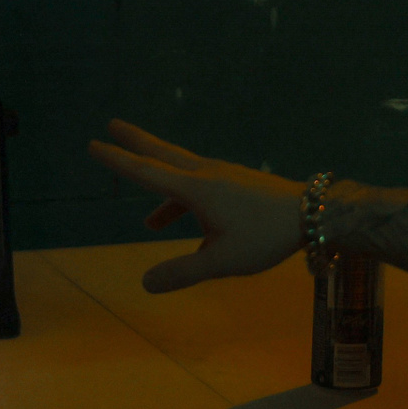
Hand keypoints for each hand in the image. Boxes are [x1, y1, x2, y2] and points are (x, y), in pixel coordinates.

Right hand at [88, 120, 305, 291]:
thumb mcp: (222, 262)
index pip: (147, 172)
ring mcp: (223, 176)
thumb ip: (182, 272)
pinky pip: (200, 189)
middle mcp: (205, 175)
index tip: (94, 144)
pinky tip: (196, 238)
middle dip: (135, 142)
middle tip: (112, 124)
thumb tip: (145, 283)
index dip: (117, 160)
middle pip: (162, 154)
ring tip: (149, 220)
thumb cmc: (266, 236)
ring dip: (161, 186)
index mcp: (196, 189)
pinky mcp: (237, 183)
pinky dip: (186, 204)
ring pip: (181, 173)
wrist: (314, 214)